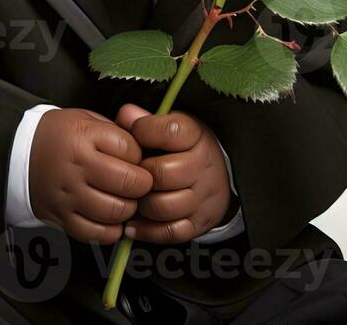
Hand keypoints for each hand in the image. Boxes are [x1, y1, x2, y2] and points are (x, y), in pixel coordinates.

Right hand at [29, 108, 153, 244]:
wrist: (19, 153)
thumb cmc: (61, 135)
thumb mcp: (88, 119)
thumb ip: (118, 131)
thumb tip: (149, 147)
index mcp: (83, 136)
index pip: (130, 149)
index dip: (140, 154)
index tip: (136, 157)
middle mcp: (75, 166)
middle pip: (127, 182)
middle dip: (142, 185)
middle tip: (140, 182)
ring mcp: (67, 194)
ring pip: (114, 211)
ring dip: (129, 209)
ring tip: (126, 200)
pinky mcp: (61, 218)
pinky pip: (95, 233)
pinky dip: (111, 230)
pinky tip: (112, 218)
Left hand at [115, 103, 234, 243]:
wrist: (221, 173)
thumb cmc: (184, 146)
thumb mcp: (170, 125)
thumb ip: (144, 119)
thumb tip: (125, 115)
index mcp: (196, 136)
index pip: (170, 131)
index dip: (144, 131)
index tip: (135, 133)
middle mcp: (202, 166)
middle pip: (163, 174)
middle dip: (139, 174)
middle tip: (130, 173)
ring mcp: (202, 197)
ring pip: (164, 207)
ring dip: (141, 204)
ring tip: (132, 197)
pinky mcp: (198, 223)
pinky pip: (170, 232)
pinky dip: (146, 230)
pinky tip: (133, 222)